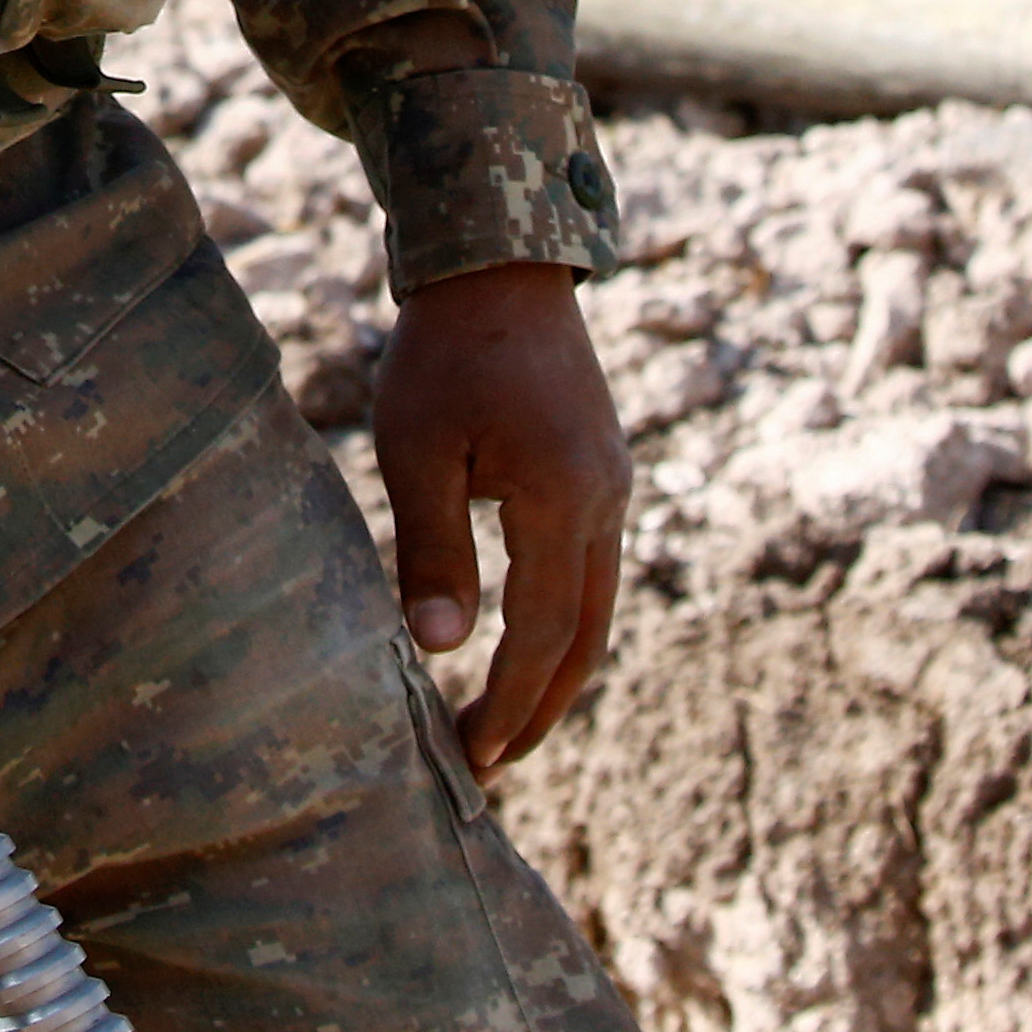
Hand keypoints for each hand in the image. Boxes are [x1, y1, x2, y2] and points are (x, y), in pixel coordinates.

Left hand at [370, 259, 626, 775]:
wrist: (503, 266)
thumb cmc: (445, 353)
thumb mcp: (419, 448)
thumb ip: (433, 548)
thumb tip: (441, 648)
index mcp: (563, 500)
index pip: (541, 635)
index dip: (507, 703)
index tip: (470, 755)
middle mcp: (605, 501)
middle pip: (586, 636)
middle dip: (542, 707)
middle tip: (494, 764)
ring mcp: (612, 485)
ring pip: (597, 605)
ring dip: (557, 669)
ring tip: (508, 722)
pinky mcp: (601, 471)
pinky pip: (592, 567)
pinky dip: (564, 619)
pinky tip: (524, 641)